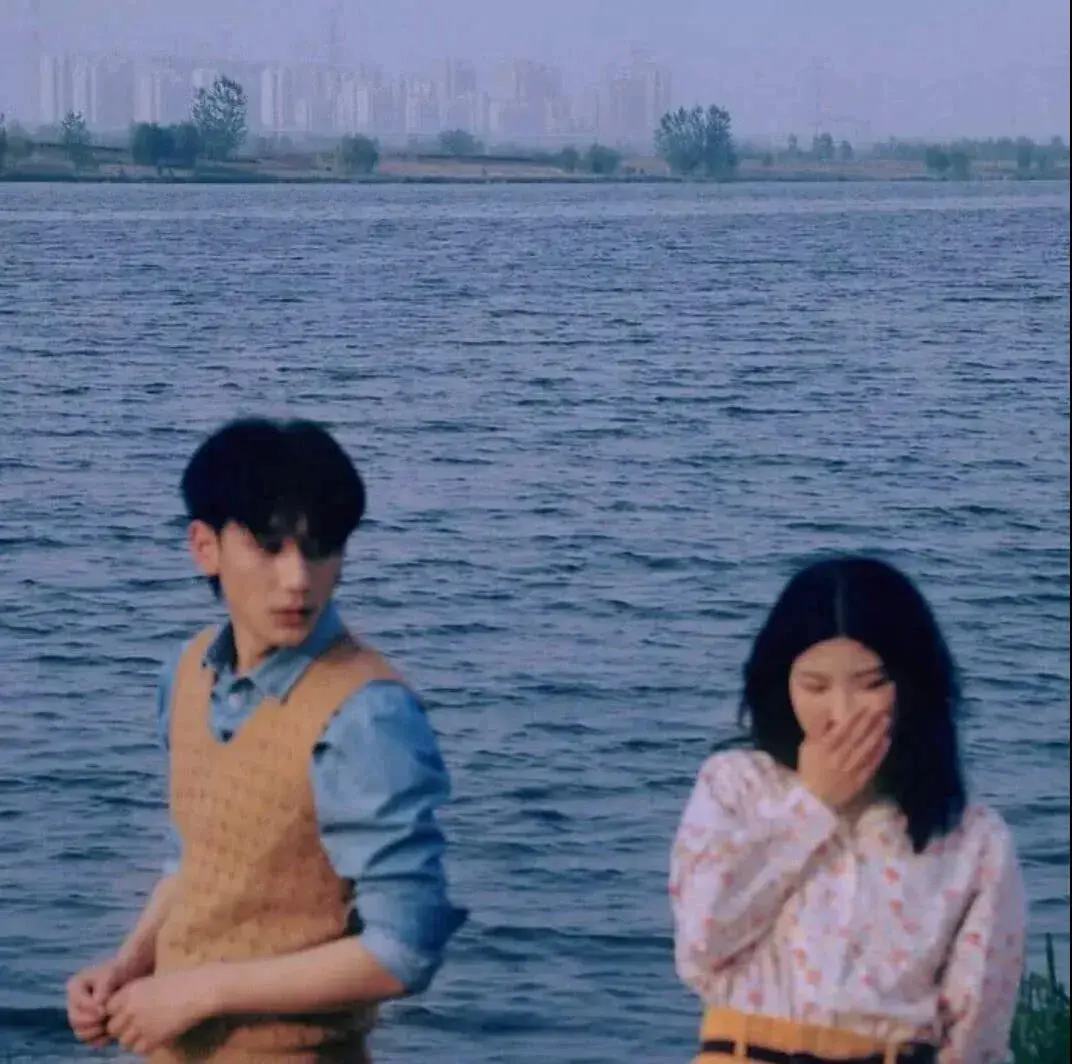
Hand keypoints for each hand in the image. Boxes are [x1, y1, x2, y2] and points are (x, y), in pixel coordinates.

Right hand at [66, 955, 136, 1047]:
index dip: (90, 1009)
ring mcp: (82, 1016)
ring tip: (108, 1027)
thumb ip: (103, 987)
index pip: (77, 1004)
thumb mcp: (111, 973)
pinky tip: (109, 1035)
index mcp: (75, 987)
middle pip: (76, 1020)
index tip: (105, 1010)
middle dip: (92, 1022)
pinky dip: (98, 1039)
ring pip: (80, 1032)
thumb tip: (98, 1004)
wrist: (132, 974)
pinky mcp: (91, 1026)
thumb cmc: (120, 970)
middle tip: (107, 1019)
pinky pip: (89, 1040)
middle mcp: (75, 1003)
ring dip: (94, 1033)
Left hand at [105, 967, 219, 1055]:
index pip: (108, 1009)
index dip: (117, 1012)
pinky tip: (157, 1037)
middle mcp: (131, 1009)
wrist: (200, 989)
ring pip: (124, 1042)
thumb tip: (124, 1011)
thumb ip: (135, 996)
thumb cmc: (182, 980)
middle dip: (123, 1028)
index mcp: (131, 991)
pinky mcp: (153, 1038)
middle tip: (138, 1025)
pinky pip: (139, 1050)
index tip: (128, 1013)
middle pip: (113, 1028)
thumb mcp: (153, 982)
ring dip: (134, 1039)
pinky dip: (146, 1046)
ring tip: (149, 1031)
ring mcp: (141, 1025)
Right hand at [798, 707, 890, 810]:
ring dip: (876, 734)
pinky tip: (886, 742)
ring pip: (865, 749)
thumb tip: (829, 716)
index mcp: (824, 749)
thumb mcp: (806, 748)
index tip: (863, 706)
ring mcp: (850, 770)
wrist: (813, 799)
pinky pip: (870, 765)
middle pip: (856, 737)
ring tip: (886, 721)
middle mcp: (838, 758)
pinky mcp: (858, 781)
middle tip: (879, 709)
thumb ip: (817, 733)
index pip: (841, 730)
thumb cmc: (809, 769)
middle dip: (868, 722)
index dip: (853, 718)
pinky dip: (879, 753)